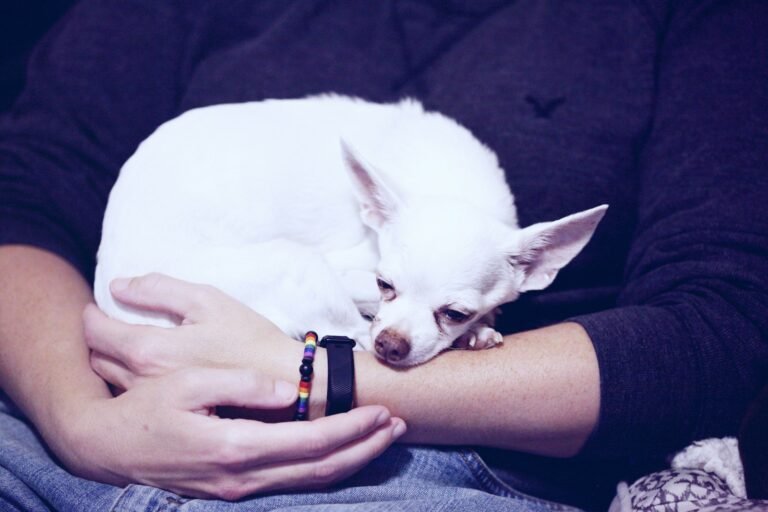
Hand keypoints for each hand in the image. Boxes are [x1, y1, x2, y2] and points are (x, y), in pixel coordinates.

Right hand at [60, 367, 403, 498]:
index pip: (311, 443)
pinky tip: (342, 454)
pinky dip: (324, 468)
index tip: (381, 410)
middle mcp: (243, 476)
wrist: (107, 447)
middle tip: (399, 425)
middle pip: (321, 468)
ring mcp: (239, 488)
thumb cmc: (147, 407)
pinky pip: (292, 483)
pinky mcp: (234, 489)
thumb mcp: (188, 382)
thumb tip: (288, 389)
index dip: (351, 429)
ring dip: (352, 460)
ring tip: (383, 438)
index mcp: (236, 447)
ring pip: (310, 481)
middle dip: (365, 448)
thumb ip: (241, 385)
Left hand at [84, 273, 297, 387]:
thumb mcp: (208, 300)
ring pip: (110, 380)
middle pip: (97, 358)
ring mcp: (154, 403)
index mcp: (149, 350)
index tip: (97, 307)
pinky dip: (128, 380)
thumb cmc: (249, 339)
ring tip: (125, 346)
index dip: (91, 315)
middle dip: (97, 339)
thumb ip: (160, 289)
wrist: (283, 384)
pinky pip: (131, 396)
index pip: (96, 332)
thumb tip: (119, 286)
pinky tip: (146, 370)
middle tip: (109, 325)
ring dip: (109, 361)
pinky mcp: (169, 415)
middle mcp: (142, 381)